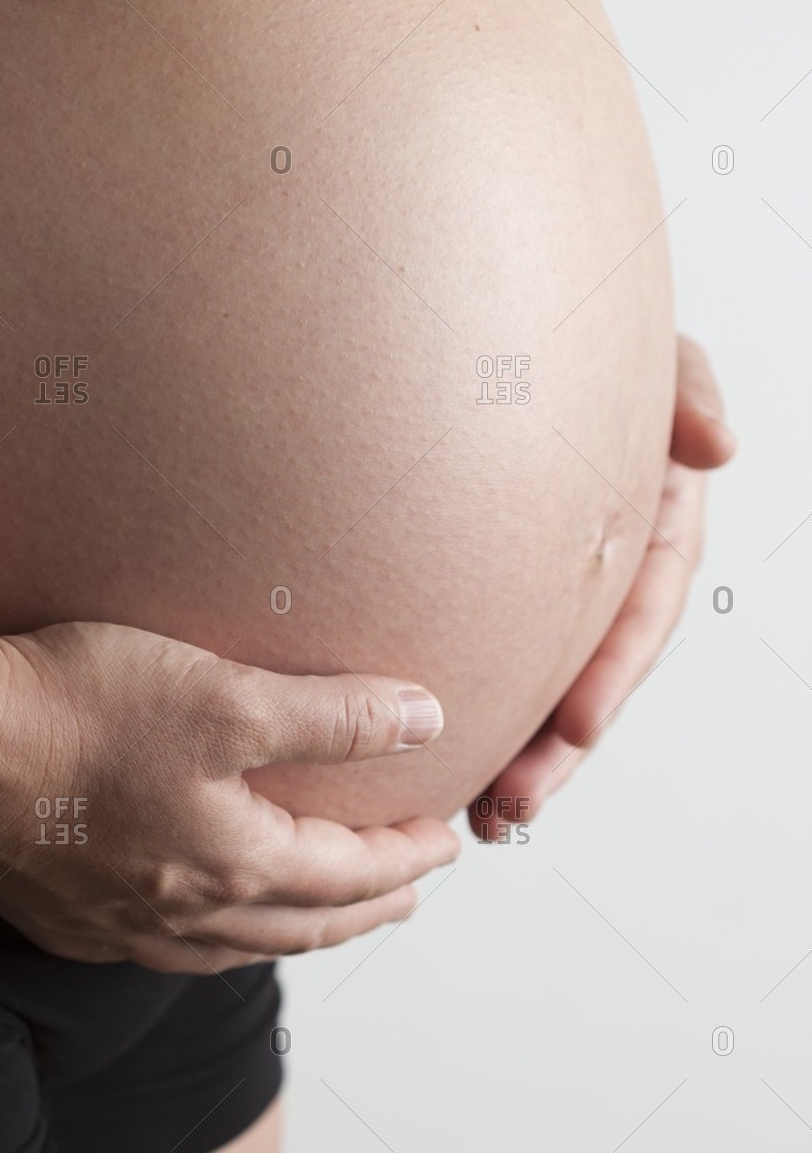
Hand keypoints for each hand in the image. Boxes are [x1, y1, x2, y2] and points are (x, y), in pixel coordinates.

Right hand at [0, 621, 458, 971]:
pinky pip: (161, 951)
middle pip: (303, 926)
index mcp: (236, 864)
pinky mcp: (64, 920)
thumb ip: (334, 717)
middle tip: (405, 899)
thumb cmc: (81, 711)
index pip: (351, 875)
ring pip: (234, 948)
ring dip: (294, 932)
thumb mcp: (228, 697)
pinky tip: (203, 923)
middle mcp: (184, 914)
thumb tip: (424, 720)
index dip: (406, 857)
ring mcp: (119, 926)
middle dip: (365, 911)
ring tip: (321, 919)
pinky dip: (212, 941)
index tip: (442, 842)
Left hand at [468, 336, 734, 839]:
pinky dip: (463, 721)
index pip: (645, 606)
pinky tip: (433, 777)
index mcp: (650, 524)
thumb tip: (718, 447)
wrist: (491, 332)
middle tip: (514, 803)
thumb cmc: (578, 337)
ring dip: (513, 761)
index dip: (617, 670)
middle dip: (556, 750)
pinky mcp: (485, 603)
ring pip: (534, 691)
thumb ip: (687, 392)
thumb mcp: (648, 357)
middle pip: (588, 676)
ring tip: (480, 820)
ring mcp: (545, 595)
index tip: (580, 726)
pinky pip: (477, 666)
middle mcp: (602, 572)